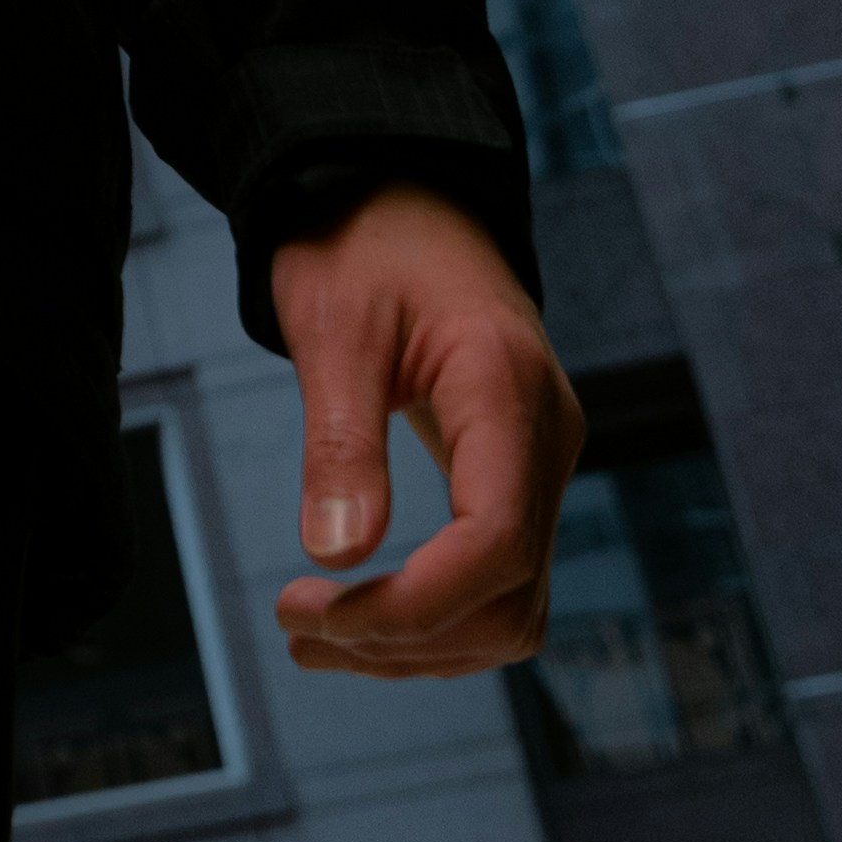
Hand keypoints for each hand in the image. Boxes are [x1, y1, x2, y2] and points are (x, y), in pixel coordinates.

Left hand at [267, 184, 581, 674]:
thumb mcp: (332, 326)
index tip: (320, 614)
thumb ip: (340, 441)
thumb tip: (338, 559)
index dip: (417, 606)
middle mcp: (546, 436)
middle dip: (406, 636)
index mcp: (506, 387)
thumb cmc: (363, 243)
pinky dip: (435, 618)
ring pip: (511, 607)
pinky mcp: (521, 477)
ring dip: (419, 644)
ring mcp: (543, 461)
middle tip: (294, 628)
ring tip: (312, 636)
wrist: (406, 197)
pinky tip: (360, 620)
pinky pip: (500, 580)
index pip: (497, 541)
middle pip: (509, 594)